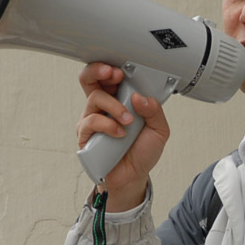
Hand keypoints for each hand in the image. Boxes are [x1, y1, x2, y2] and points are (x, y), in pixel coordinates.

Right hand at [76, 62, 169, 209]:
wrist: (133, 176)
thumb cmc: (142, 151)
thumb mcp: (159, 130)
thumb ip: (155, 111)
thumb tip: (140, 97)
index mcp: (121, 99)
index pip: (110, 76)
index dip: (112, 67)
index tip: (122, 69)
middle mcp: (104, 106)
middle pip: (90, 78)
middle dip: (99, 70)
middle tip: (114, 74)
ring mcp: (93, 118)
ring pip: (95, 98)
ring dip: (114, 106)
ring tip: (127, 121)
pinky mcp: (86, 134)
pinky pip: (91, 121)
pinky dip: (108, 125)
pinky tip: (119, 134)